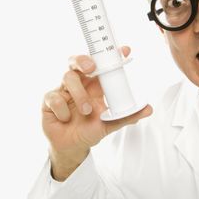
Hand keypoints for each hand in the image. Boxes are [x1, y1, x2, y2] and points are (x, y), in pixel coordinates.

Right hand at [42, 46, 151, 179]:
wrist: (73, 147)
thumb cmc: (90, 129)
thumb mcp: (110, 123)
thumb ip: (127, 116)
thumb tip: (149, 109)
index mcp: (94, 85)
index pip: (101, 64)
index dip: (111, 55)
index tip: (125, 50)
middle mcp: (79, 83)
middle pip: (76, 60)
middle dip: (83, 60)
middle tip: (91, 68)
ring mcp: (62, 90)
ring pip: (67, 77)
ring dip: (79, 94)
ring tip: (87, 111)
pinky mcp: (49, 101)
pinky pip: (53, 97)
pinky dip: (62, 109)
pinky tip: (66, 119)